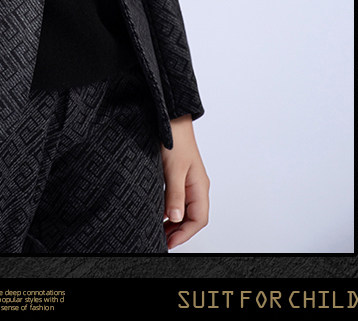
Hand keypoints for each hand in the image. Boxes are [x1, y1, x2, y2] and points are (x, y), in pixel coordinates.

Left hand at [160, 115, 209, 248]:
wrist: (169, 115)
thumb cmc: (175, 138)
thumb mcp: (173, 169)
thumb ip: (175, 194)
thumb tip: (175, 219)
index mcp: (200, 186)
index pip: (198, 219)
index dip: (184, 234)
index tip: (168, 242)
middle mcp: (195, 184)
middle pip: (191, 217)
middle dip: (178, 231)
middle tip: (160, 239)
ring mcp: (187, 179)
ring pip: (183, 208)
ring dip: (172, 220)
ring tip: (157, 229)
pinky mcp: (177, 173)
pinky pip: (176, 197)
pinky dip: (168, 207)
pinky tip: (157, 210)